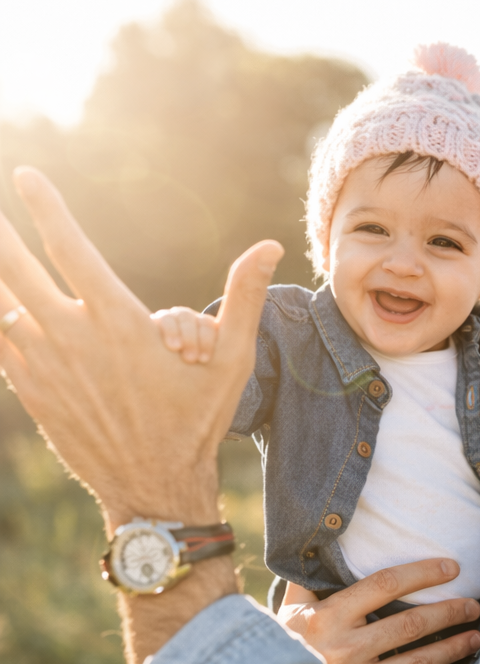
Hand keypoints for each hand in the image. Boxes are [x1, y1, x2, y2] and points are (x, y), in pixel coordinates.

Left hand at [0, 168, 280, 529]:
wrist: (154, 486)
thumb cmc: (197, 421)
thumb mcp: (232, 360)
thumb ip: (244, 297)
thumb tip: (269, 245)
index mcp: (117, 321)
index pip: (68, 247)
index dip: (43, 207)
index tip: (25, 177)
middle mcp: (72, 338)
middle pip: (14, 268)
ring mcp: (45, 365)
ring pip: (0, 303)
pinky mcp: (31, 390)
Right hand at [276, 561, 479, 663]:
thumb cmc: (276, 656)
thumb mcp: (285, 616)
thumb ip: (307, 583)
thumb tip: (321, 545)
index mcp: (326, 618)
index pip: (385, 584)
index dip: (423, 573)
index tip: (452, 567)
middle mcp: (343, 650)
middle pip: (411, 624)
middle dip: (450, 613)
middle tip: (474, 606)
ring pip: (417, 662)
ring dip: (452, 648)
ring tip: (474, 637)